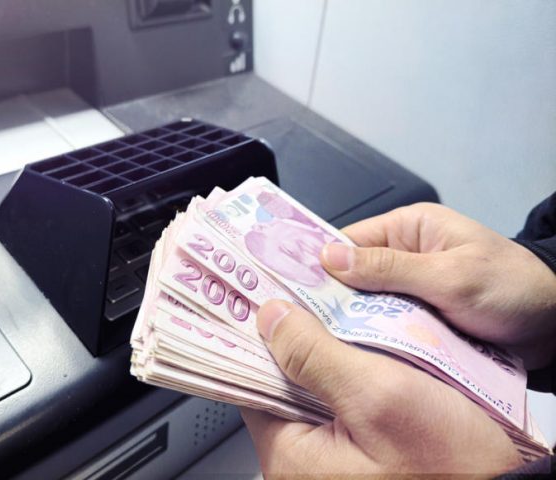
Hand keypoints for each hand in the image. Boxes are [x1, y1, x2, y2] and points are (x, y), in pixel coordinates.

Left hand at [241, 300, 520, 475]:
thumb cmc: (456, 464)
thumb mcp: (379, 395)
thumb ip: (315, 355)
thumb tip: (271, 318)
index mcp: (292, 455)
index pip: (254, 383)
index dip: (259, 339)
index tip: (263, 302)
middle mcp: (305, 462)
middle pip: (284, 384)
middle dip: (298, 341)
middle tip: (306, 299)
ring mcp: (334, 460)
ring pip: (316, 389)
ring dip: (330, 353)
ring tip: (337, 317)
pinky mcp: (362, 454)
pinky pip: (345, 402)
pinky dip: (354, 372)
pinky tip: (366, 349)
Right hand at [320, 203, 555, 368]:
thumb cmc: (513, 289)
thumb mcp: (450, 276)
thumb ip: (389, 267)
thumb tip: (329, 257)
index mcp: (408, 228)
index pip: (346, 242)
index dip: (317, 265)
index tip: (289, 289)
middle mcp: (403, 256)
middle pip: (350, 278)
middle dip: (332, 302)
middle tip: (304, 327)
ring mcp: (410, 290)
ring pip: (364, 307)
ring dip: (354, 325)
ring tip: (325, 345)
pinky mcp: (418, 319)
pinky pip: (385, 327)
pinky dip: (375, 340)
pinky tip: (357, 356)